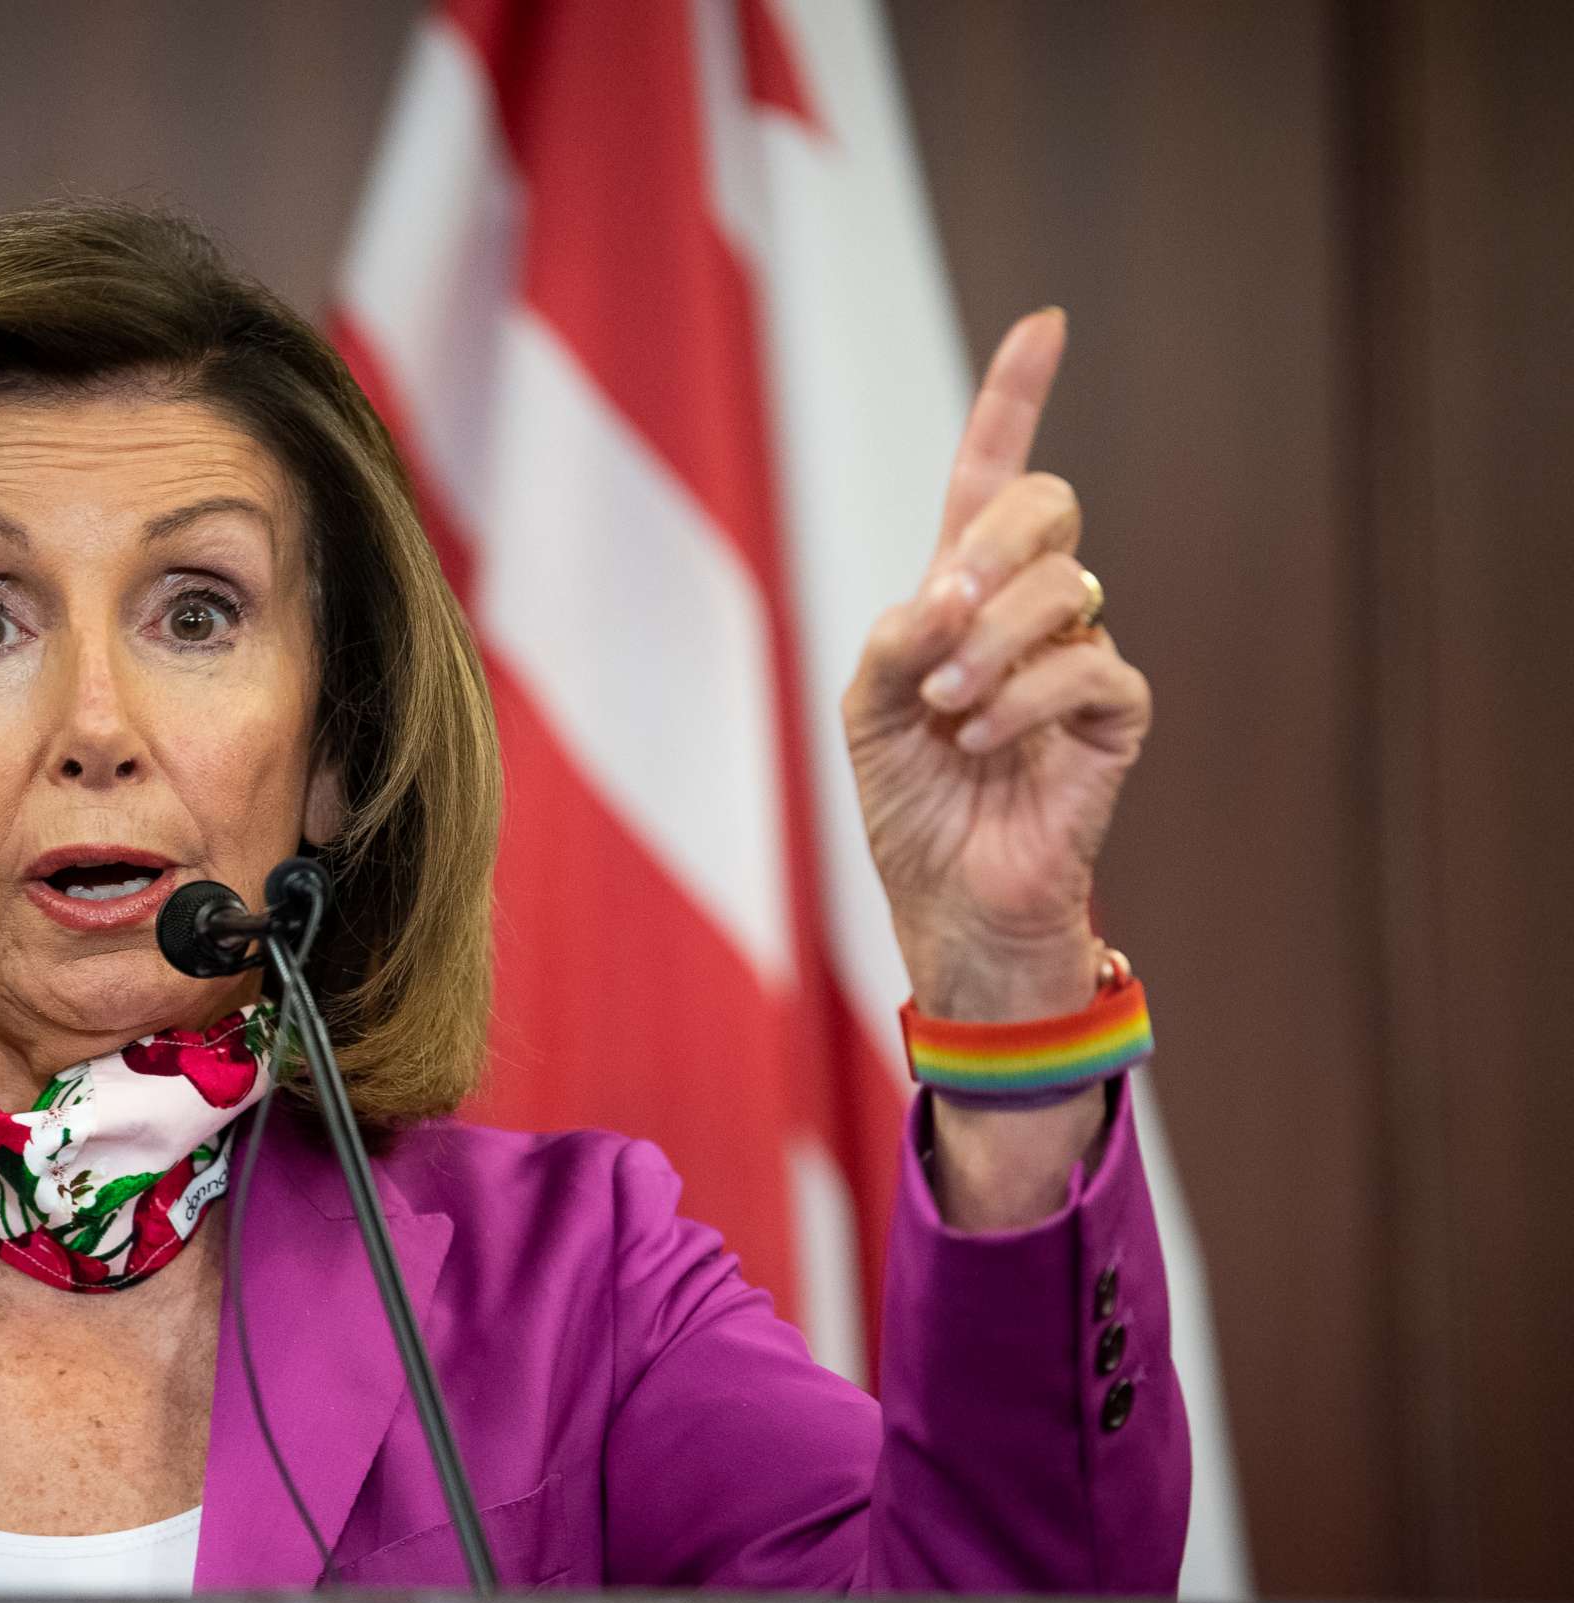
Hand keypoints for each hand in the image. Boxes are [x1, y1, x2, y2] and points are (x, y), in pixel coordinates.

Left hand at [840, 309, 1150, 1023]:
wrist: (947, 901)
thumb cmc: (909, 804)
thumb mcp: (865, 711)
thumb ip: (891, 638)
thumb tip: (944, 592)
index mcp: (962, 592)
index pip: (993, 474)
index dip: (1017, 397)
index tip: (1046, 324)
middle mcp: (1029, 611)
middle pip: (1046, 507)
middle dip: (992, 544)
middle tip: (943, 613)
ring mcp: (1079, 658)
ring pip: (1063, 588)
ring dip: (988, 644)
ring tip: (946, 711)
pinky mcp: (1115, 719)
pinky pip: (1092, 667)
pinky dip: (1023, 697)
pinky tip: (982, 739)